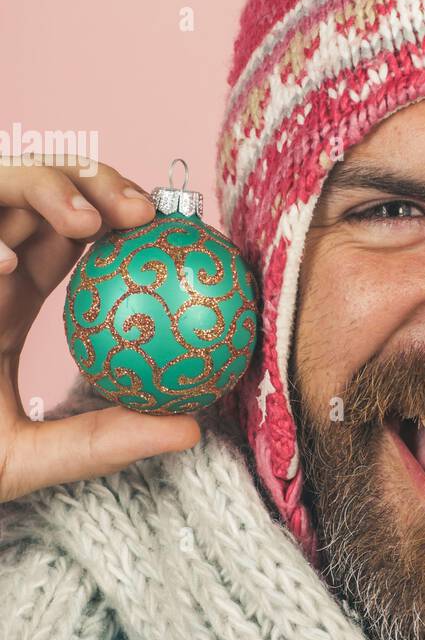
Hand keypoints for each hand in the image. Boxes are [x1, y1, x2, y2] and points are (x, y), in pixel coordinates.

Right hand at [0, 158, 200, 503]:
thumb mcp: (26, 459)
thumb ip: (100, 443)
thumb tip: (191, 431)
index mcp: (6, 297)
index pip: (74, 233)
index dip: (125, 216)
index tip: (175, 234)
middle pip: (42, 189)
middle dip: (96, 180)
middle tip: (144, 214)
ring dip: (48, 186)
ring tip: (92, 222)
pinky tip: (7, 261)